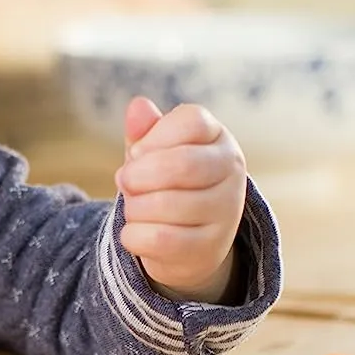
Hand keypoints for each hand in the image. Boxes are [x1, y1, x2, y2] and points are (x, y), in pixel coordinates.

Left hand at [114, 96, 246, 302]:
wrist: (187, 244)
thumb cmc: (167, 185)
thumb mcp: (153, 153)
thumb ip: (145, 131)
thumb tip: (138, 106)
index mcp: (218, 139)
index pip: (192, 121)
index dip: (154, 137)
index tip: (137, 152)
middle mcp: (231, 172)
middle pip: (183, 164)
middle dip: (139, 174)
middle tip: (123, 181)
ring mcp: (226, 212)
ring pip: (168, 204)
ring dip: (134, 207)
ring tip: (133, 208)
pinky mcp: (211, 249)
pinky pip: (162, 240)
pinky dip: (134, 236)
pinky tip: (133, 233)